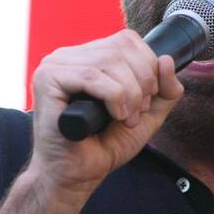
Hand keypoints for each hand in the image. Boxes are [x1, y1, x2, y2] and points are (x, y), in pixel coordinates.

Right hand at [26, 29, 183, 194]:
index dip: (147, 66)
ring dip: (130, 93)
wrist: (76, 174)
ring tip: (126, 118)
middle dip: (142, 82)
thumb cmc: (103, 145)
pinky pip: (92, 76)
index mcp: (89, 57)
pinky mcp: (47, 79)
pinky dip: (114, 97)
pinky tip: (113, 116)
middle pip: (122, 47)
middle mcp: (70, 56)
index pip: (127, 40)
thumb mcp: (147, 114)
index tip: (146, 100)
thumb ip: (164, 90)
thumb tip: (166, 59)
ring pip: (110, 60)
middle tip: (136, 113)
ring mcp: (55, 65)